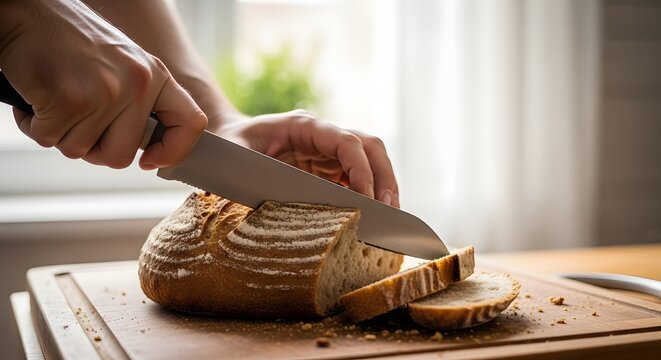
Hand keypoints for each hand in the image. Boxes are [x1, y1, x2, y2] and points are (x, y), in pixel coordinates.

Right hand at [0, 0, 206, 169]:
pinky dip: (35, 125)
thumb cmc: (72, 41)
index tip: (149, 160)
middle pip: (121, 156)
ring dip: (60, 133)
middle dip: (93, 148)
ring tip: (56, 98)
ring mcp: (105, 93)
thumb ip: (141, 103)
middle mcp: (138, 84)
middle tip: (78, 121)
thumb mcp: (125, 64)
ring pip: (80, 150)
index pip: (191, 123)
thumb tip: (150, 151)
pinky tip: (37, 96)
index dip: (174, 151)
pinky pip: (50, 140)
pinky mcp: (69, 100)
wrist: (28, 11)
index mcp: (156, 76)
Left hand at [216, 110, 399, 206]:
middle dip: (383, 177)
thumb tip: (276, 202)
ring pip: (371, 160)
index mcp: (304, 125)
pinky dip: (370, 194)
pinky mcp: (329, 167)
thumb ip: (255, 173)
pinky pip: (358, 177)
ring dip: (383, 186)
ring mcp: (328, 150)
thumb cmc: (231, 145)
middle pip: (370, 147)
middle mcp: (323, 134)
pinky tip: (372, 215)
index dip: (361, 169)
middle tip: (388, 210)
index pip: (347, 142)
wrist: (228, 139)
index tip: (365, 198)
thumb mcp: (237, 156)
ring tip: (388, 216)